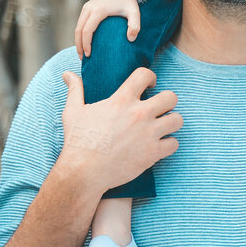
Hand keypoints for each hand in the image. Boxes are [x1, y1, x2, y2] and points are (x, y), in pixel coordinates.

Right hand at [57, 67, 180, 194]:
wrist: (84, 172)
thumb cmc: (78, 141)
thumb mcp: (73, 112)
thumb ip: (75, 90)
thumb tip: (67, 74)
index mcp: (122, 100)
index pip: (146, 75)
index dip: (150, 77)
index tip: (149, 86)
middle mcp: (139, 114)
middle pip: (171, 97)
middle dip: (167, 101)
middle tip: (159, 109)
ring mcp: (148, 134)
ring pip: (178, 120)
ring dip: (171, 122)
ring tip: (162, 127)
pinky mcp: (153, 153)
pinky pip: (174, 144)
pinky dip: (169, 144)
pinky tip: (159, 145)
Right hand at [75, 0, 141, 56]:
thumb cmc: (128, 2)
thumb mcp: (135, 12)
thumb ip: (135, 26)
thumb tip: (131, 39)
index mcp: (98, 10)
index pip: (87, 30)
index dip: (86, 44)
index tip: (89, 55)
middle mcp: (89, 8)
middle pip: (78, 30)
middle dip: (79, 46)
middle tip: (82, 58)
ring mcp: (86, 8)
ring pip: (77, 27)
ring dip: (78, 41)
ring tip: (82, 54)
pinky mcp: (86, 8)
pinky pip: (80, 23)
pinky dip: (80, 34)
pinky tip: (84, 43)